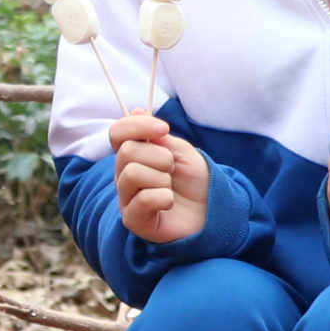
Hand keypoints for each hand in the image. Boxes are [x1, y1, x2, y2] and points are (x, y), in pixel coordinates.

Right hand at [111, 110, 209, 243]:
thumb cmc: (193, 181)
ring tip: (171, 188)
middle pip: (127, 151)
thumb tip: (135, 110)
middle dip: (160, 157)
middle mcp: (123, 176)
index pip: (117, 132)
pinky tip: (169, 202)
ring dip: (162, 178)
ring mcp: (126, 199)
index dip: (138, 126)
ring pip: (133, 173)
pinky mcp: (134, 220)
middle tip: (173, 169)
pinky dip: (163, 197)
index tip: (164, 129)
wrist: (212, 210)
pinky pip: (143, 200)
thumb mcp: (179, 150)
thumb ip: (157, 135)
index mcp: (132, 156)